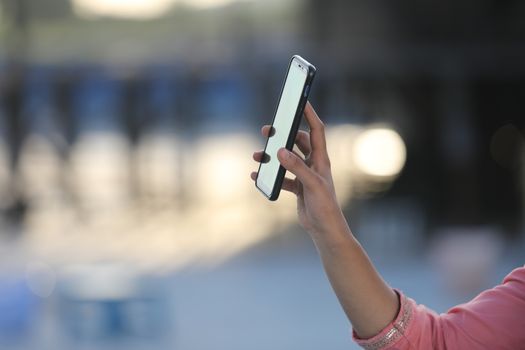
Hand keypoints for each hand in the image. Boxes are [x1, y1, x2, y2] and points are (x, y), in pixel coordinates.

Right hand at [251, 102, 347, 240]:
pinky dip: (270, 175)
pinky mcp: (298, 187)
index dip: (309, 114)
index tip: (300, 100)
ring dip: (272, 156)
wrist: (324, 229)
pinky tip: (257, 176)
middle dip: (282, 135)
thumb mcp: (311, 185)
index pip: (315, 130)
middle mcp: (313, 164)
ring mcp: (305, 175)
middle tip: (267, 130)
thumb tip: (280, 151)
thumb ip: (296, 167)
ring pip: (286, 159)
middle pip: (297, 141)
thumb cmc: (325, 206)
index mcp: (321, 159)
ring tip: (257, 156)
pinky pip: (281, 176)